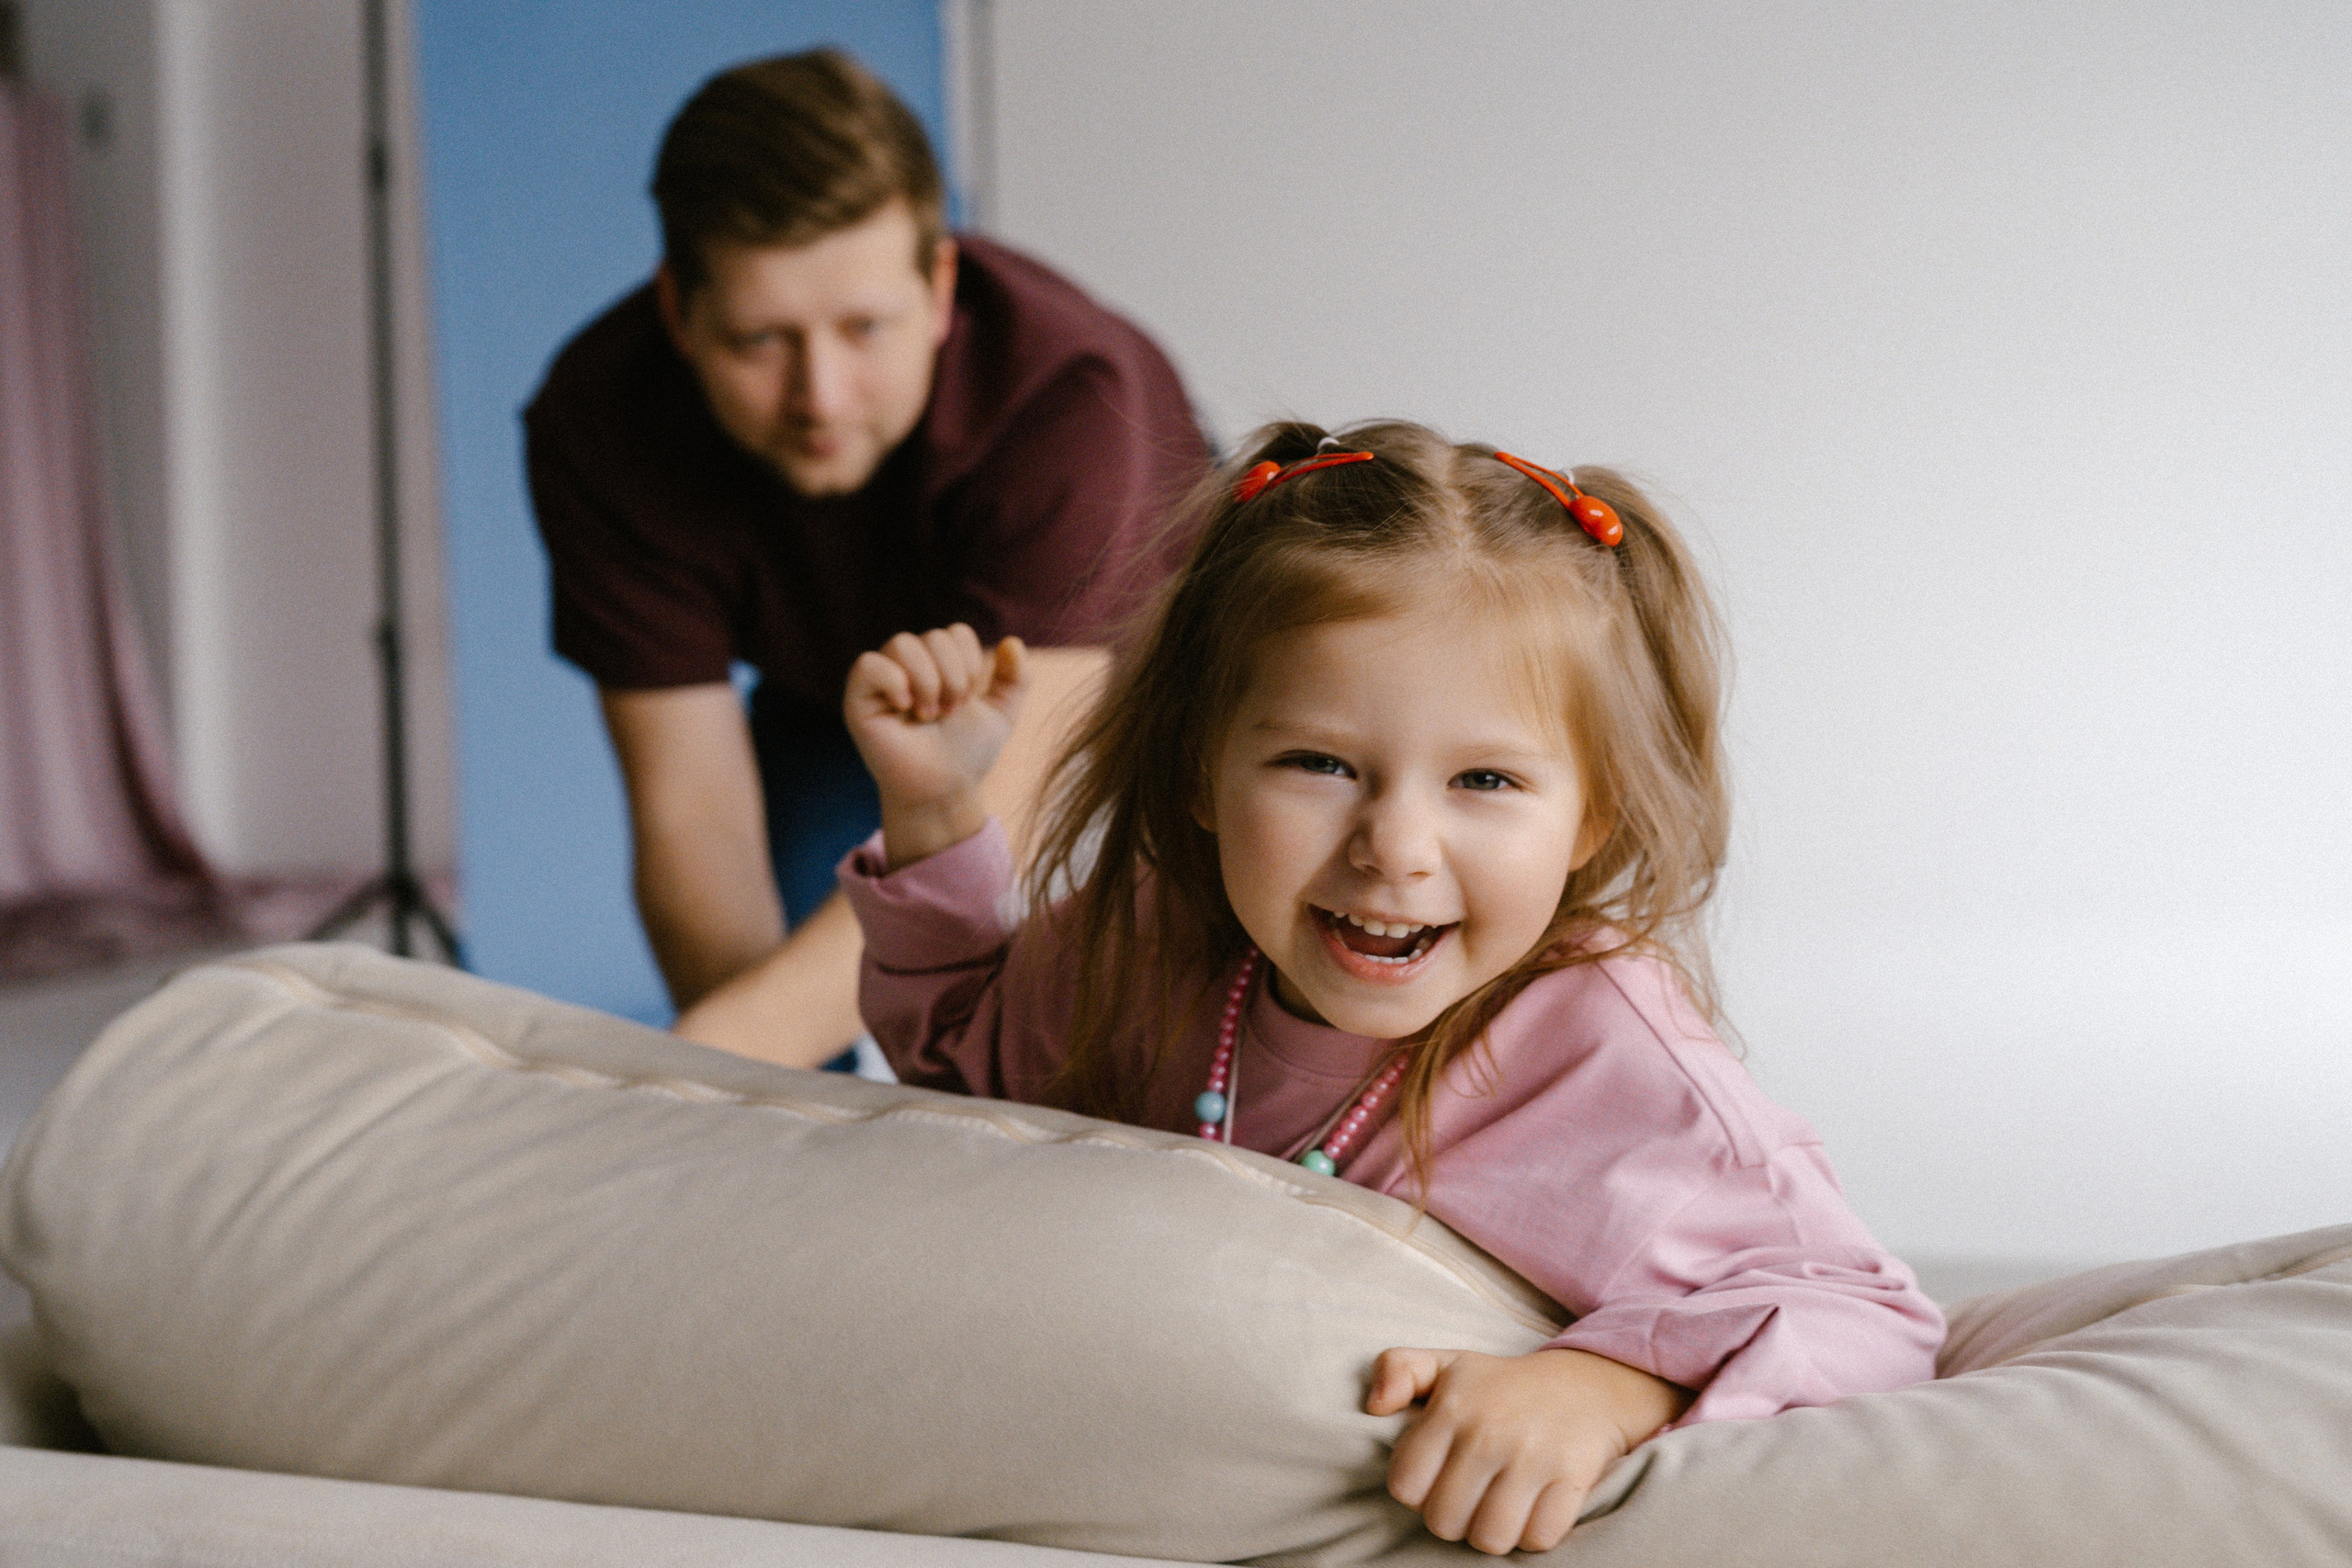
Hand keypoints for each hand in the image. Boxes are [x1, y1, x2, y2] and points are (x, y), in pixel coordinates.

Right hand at [845, 625, 1027, 867]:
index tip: (965, 703)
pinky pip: (868, 664)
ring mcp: (881, 679)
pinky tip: (904, 708)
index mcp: (937, 662)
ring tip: (928, 715)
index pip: (956, 633)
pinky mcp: (858, 699)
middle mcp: (907, 665)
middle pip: (934, 637)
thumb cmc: (966, 753)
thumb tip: (1012, 641)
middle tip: (947, 713)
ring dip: (927, 682)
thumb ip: (1016, 678)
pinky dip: (893, 681)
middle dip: (953, 679)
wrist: (944, 790)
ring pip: (902, 644)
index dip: (970, 665)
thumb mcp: (1001, 714)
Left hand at [1366, 1347, 1688, 1555]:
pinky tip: (1531, 1510)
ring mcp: (1532, 1456)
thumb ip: (1396, 1369)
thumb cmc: (1502, 1385)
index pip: (1405, 1485)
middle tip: (1469, 1498)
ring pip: (1490, 1538)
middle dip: (1453, 1518)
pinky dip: (1532, 1535)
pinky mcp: (1571, 1476)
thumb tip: (1374, 1405)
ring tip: (1497, 1509)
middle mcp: (1488, 1432)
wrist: (1587, 1385)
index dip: (1416, 1493)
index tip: (1436, 1479)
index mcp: (1450, 1407)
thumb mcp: (1446, 1364)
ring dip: (1491, 1533)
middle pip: (1444, 1521)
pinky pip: (1538, 1538)